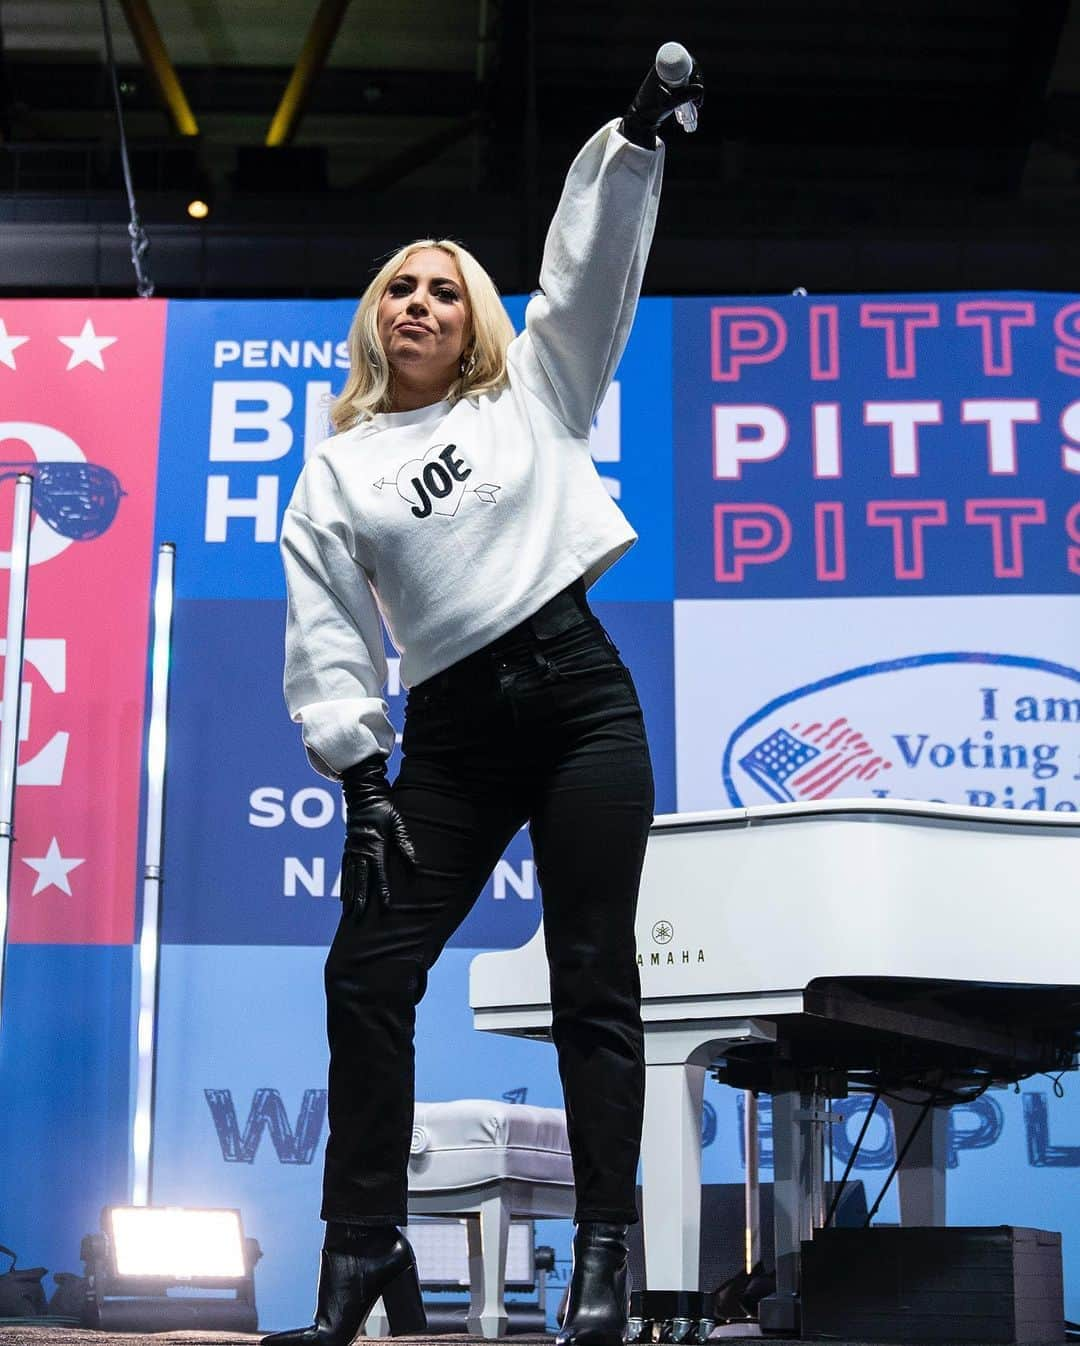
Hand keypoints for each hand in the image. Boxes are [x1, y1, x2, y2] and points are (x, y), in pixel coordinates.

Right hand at [339, 756, 415, 918]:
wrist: (363, 794)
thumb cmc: (384, 808)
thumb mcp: (399, 824)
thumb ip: (405, 845)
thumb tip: (418, 864)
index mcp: (375, 846)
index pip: (380, 873)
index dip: (384, 890)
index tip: (387, 906)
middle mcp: (361, 851)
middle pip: (360, 881)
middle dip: (360, 900)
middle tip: (358, 918)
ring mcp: (352, 850)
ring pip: (350, 879)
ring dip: (349, 897)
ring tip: (349, 914)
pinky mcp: (348, 848)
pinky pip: (345, 871)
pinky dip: (344, 886)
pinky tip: (343, 897)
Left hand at [620, 54, 703, 148]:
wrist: (640, 120)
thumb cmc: (650, 110)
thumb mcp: (669, 103)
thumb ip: (685, 96)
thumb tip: (701, 88)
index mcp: (661, 67)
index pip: (684, 61)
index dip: (695, 72)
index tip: (698, 87)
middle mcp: (664, 69)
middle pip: (688, 69)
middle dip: (697, 83)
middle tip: (698, 100)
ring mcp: (667, 77)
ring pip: (688, 78)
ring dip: (695, 90)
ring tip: (697, 104)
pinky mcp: (669, 86)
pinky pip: (684, 84)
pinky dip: (690, 93)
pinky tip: (694, 103)